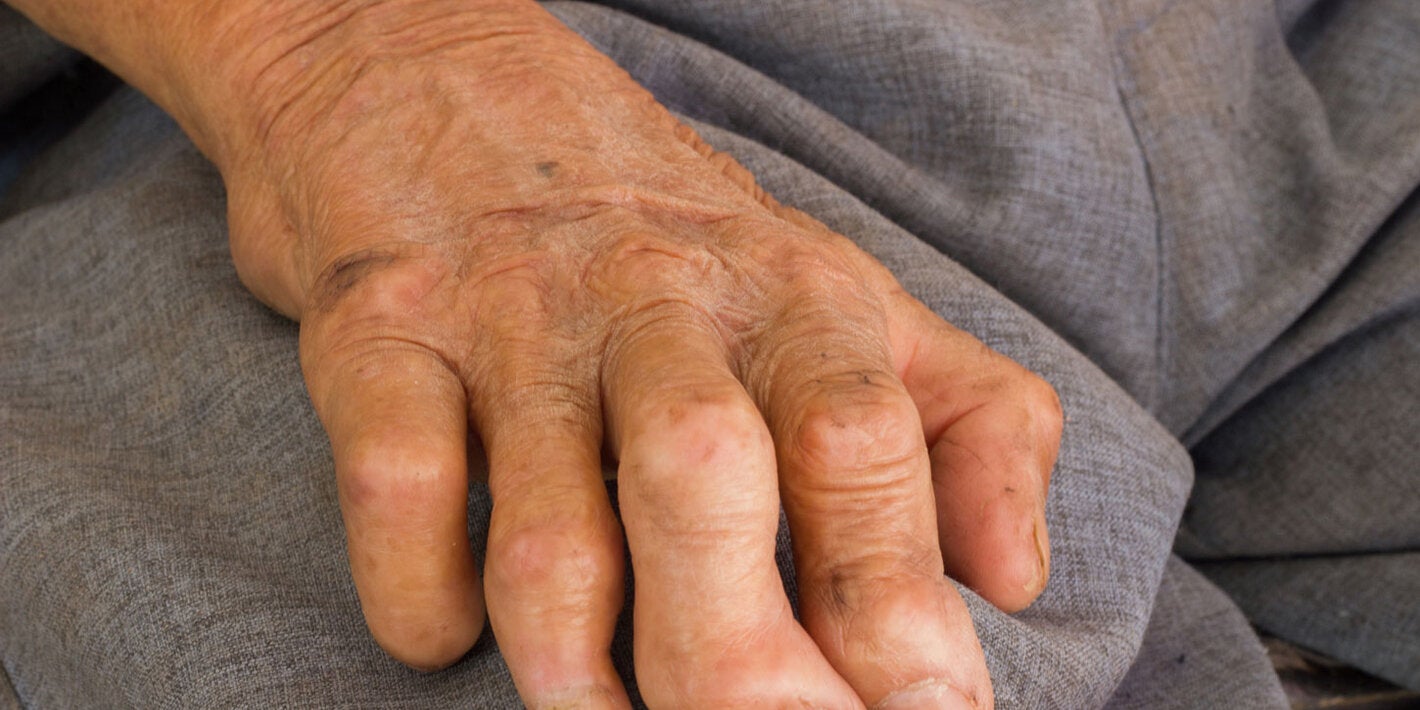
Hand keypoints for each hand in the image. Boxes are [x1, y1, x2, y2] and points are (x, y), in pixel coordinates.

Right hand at [208, 1, 1061, 706]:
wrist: (440, 83)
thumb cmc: (666, 234)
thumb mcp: (839, 296)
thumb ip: (965, 420)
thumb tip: (1017, 577)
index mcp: (792, 297)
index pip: (862, 447)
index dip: (900, 604)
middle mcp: (656, 300)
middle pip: (709, 485)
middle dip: (741, 665)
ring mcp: (512, 317)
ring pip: (551, 536)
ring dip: (576, 674)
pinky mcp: (379, 333)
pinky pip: (400, 493)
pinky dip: (422, 604)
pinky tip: (451, 632)